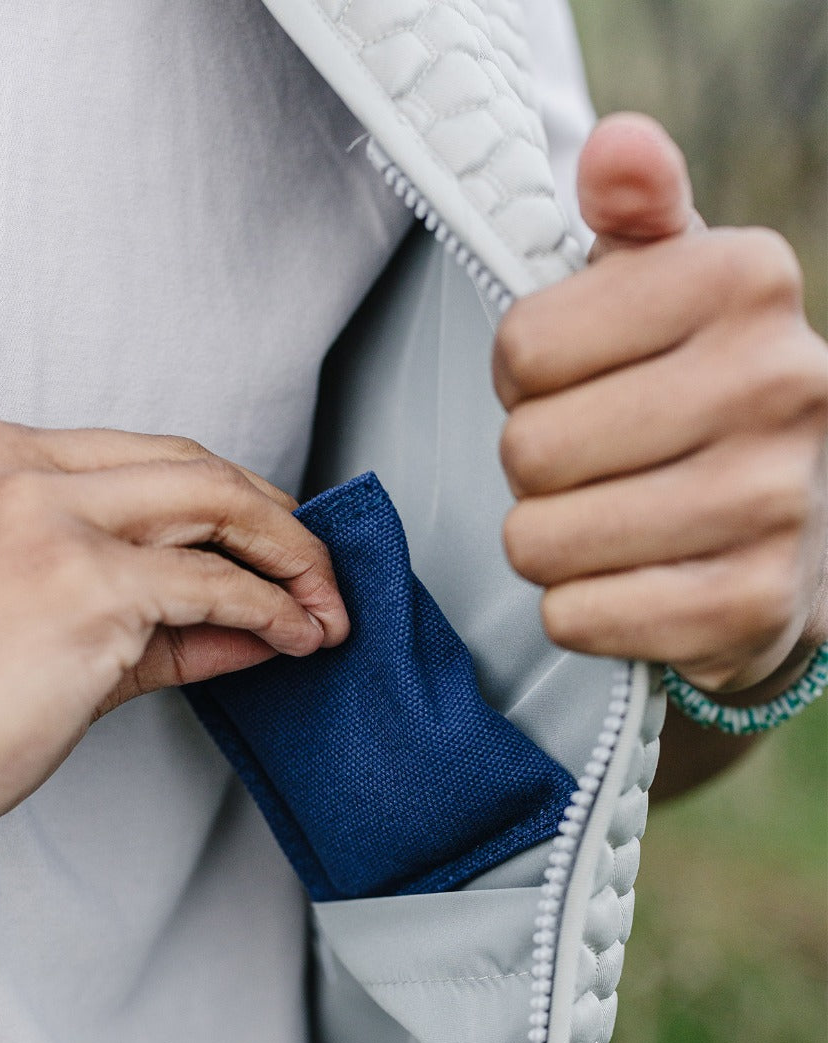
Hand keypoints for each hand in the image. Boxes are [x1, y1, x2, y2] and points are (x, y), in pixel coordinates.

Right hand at [0, 420, 348, 877]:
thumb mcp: (28, 623)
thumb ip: (143, 611)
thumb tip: (248, 616)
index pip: (139, 458)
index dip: (222, 498)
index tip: (267, 539)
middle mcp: (13, 465)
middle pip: (190, 465)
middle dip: (274, 518)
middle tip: (318, 569)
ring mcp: (48, 518)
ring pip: (215, 508)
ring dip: (290, 559)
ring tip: (324, 607)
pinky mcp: (83, 585)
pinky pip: (211, 586)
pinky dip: (268, 608)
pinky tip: (294, 635)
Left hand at [495, 113, 827, 696]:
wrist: (807, 522)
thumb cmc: (701, 388)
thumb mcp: (672, 284)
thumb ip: (634, 213)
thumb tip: (616, 146)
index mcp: (744, 281)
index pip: (522, 348)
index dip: (523, 377)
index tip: (575, 381)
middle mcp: (777, 384)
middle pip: (527, 451)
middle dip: (536, 466)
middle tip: (595, 463)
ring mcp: (771, 503)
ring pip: (539, 542)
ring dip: (550, 541)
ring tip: (613, 520)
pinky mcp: (750, 607)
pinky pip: (573, 617)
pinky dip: (579, 607)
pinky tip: (633, 579)